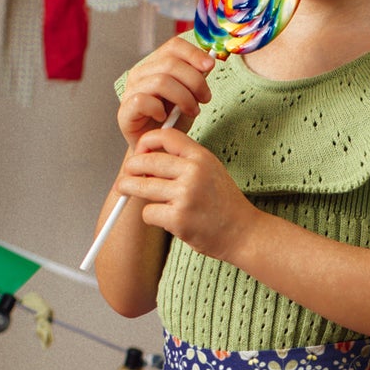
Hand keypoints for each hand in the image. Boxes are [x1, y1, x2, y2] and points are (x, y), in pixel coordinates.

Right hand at [117, 37, 217, 146]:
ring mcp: (130, 91)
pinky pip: (143, 101)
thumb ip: (195, 78)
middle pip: (171, 64)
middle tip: (205, 98)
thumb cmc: (174, 120)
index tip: (211, 65)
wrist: (159, 149)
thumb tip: (208, 62)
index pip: (174, 46)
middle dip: (195, 81)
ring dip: (184, 97)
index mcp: (156, 64)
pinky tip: (165, 118)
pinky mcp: (125, 111)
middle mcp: (140, 73)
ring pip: (161, 81)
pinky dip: (159, 109)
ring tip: (192, 111)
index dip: (194, 53)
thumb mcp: (190, 95)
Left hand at [117, 126, 253, 260]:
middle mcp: (193, 172)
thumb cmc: (224, 203)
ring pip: (140, 186)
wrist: (243, 233)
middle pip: (145, 161)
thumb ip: (184, 160)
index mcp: (201, 157)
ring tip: (127, 191)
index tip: (140, 153)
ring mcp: (185, 195)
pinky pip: (148, 212)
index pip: (165, 136)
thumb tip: (147, 157)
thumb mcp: (211, 170)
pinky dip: (151, 216)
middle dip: (130, 170)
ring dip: (130, 190)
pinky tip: (164, 218)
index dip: (146, 143)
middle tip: (126, 177)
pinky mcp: (178, 219)